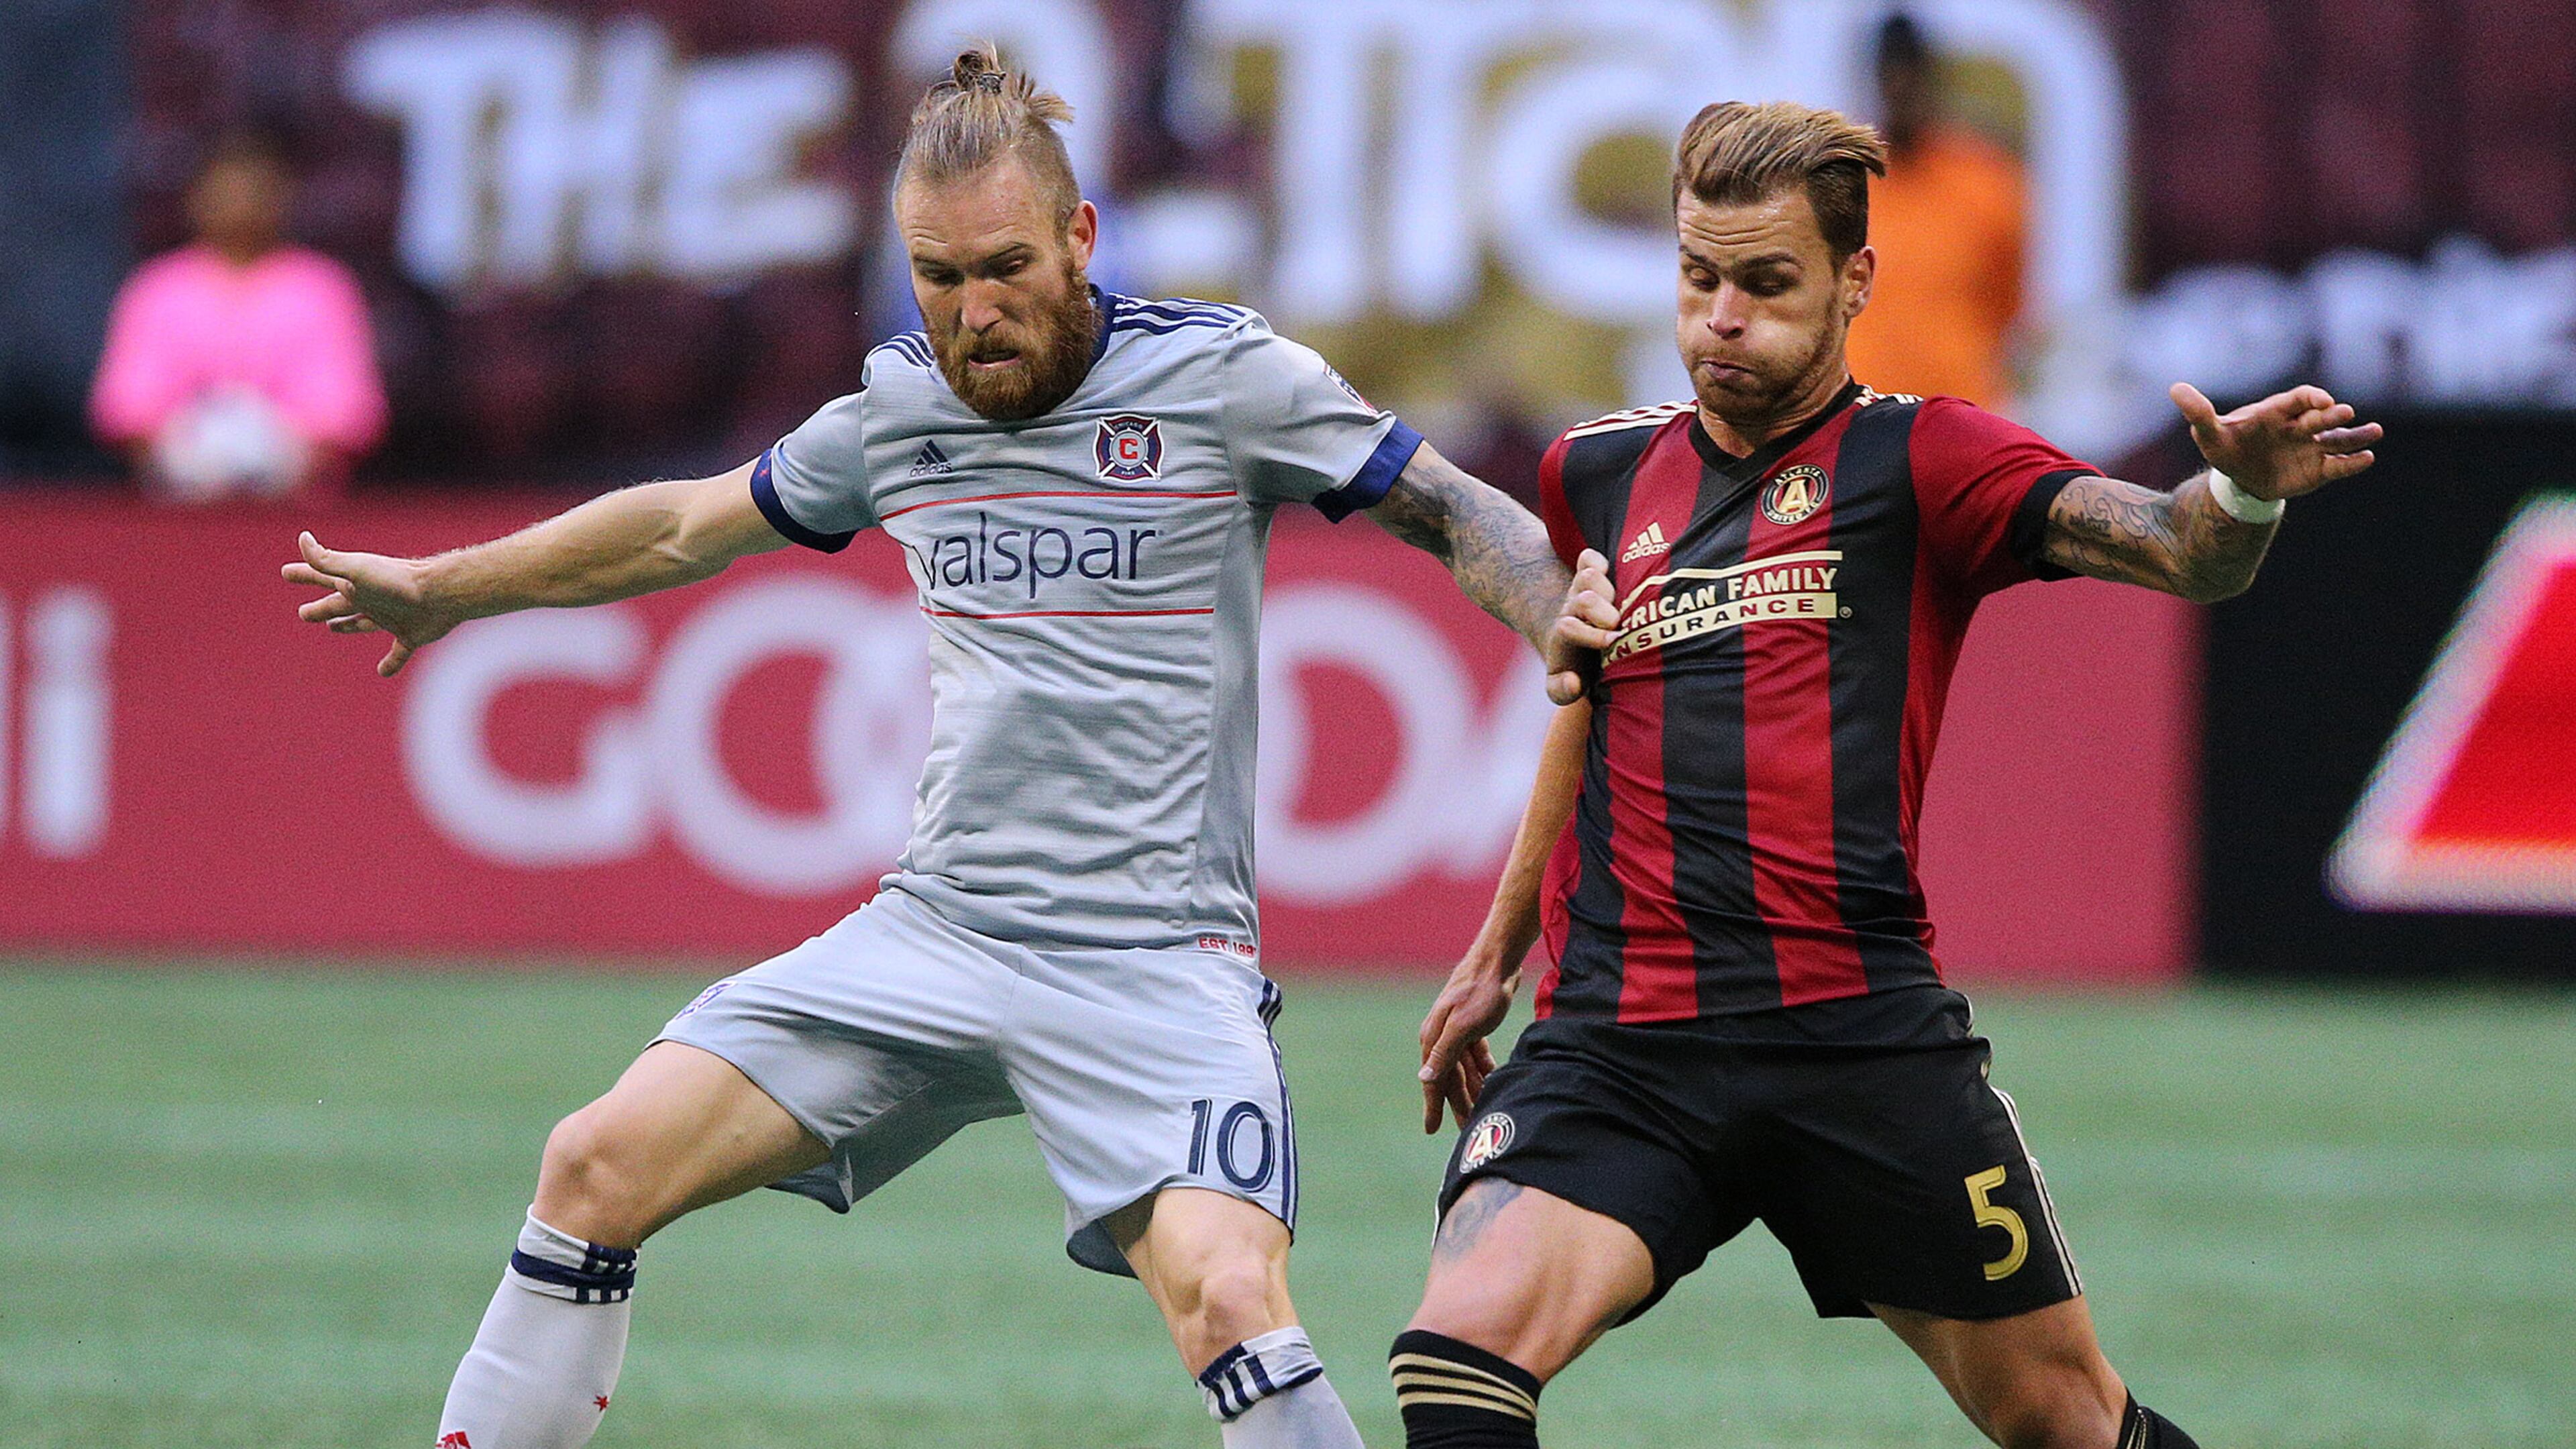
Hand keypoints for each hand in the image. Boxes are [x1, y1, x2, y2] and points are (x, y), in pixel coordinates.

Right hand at [281, 531, 453, 676]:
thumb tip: (302, 539)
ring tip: (333, 628)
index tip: (286, 573)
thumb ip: (327, 560)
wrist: (440, 595)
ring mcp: (390, 617)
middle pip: (337, 604)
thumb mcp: (357, 570)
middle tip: (303, 614)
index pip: (321, 577)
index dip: (303, 574)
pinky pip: (398, 652)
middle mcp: (370, 599)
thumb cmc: (396, 582)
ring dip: (347, 626)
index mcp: (354, 584)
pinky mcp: (410, 634)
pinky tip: (383, 672)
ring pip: (362, 623)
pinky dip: (390, 662)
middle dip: (320, 608)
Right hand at [1418, 948, 1516, 1132]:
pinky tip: (1492, 1079)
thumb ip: (1443, 1053)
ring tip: (1483, 1108)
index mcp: (1433, 1038)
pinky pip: (1474, 1055)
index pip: (1433, 1080)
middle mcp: (1441, 1036)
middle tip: (1469, 1127)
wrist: (1497, 962)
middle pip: (1449, 1078)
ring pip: (1463, 1068)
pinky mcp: (1472, 1025)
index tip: (1431, 1129)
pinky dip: (1482, 1068)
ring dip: (1473, 1088)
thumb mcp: (1462, 1026)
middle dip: (1459, 1103)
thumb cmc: (1480, 992)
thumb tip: (1424, 1078)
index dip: (1433, 1106)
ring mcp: (1456, 1030)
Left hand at [1543, 548, 1618, 703]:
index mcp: (1566, 633)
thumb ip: (1561, 691)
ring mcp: (1581, 589)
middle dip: (1601, 610)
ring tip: (1615, 598)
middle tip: (1616, 622)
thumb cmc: (1575, 665)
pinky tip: (1606, 570)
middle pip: (1583, 599)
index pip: (1569, 628)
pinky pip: (1588, 556)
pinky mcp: (1589, 571)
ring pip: (1588, 576)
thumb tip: (1574, 680)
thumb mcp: (1561, 687)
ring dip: (1603, 585)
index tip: (1611, 642)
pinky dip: (1595, 559)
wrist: (1568, 636)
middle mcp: (1573, 608)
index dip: (1589, 634)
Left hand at [2170, 382, 2381, 502]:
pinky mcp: (2318, 469)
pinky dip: (2353, 462)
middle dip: (2332, 415)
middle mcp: (2300, 425)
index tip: (2321, 401)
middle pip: (2321, 416)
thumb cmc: (2226, 448)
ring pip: (2338, 438)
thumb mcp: (2208, 434)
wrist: (2237, 479)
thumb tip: (2174, 388)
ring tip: (2375, 432)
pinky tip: (2367, 458)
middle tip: (2344, 413)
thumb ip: (2199, 413)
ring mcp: (2312, 446)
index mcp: (2277, 411)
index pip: (2299, 398)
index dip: (2311, 397)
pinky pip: (2338, 465)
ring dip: (2357, 435)